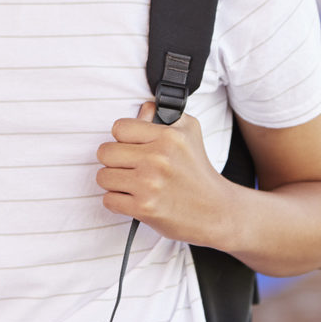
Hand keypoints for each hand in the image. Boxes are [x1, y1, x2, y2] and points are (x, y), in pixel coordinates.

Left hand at [95, 102, 232, 247]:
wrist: (217, 211)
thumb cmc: (198, 170)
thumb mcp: (189, 131)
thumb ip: (162, 115)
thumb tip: (141, 110)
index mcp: (168, 136)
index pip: (119, 127)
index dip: (122, 137)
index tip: (131, 145)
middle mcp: (158, 159)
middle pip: (105, 152)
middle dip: (113, 160)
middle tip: (128, 165)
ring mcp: (150, 185)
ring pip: (103, 177)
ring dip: (113, 181)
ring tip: (130, 182)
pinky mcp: (145, 209)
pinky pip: (109, 200)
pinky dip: (117, 201)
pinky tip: (132, 198)